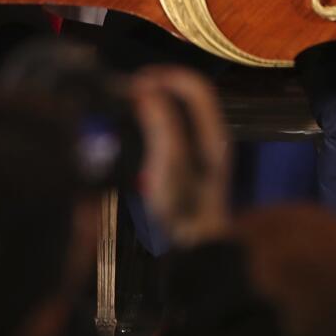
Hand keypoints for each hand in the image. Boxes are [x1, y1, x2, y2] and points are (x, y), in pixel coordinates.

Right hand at [133, 66, 231, 248]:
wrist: (191, 258)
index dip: (164, 76)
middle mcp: (210, 138)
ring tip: (123, 111)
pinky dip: (149, 124)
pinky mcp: (185, 165)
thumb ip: (162, 125)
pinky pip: (168, 131)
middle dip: (153, 88)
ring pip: (175, 112)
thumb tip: (144, 91)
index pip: (193, 84)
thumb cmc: (182, 212)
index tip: (134, 85)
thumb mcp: (170, 167)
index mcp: (213, 134)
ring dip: (150, 105)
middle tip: (123, 96)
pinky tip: (131, 135)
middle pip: (183, 95)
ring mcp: (199, 152)